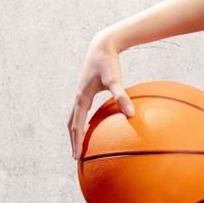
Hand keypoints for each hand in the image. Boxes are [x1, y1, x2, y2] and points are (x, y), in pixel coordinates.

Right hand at [70, 33, 136, 159]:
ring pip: (74, 117)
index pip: (77, 125)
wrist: (102, 46)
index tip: (77, 156)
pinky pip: (82, 110)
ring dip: (75, 131)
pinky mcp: (87, 90)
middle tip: (76, 156)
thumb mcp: (115, 80)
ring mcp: (81, 93)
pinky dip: (82, 120)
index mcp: (82, 98)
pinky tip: (92, 125)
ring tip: (80, 143)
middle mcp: (78, 97)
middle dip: (73, 140)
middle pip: (72, 124)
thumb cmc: (108, 63)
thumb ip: (122, 96)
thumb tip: (131, 114)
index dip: (77, 141)